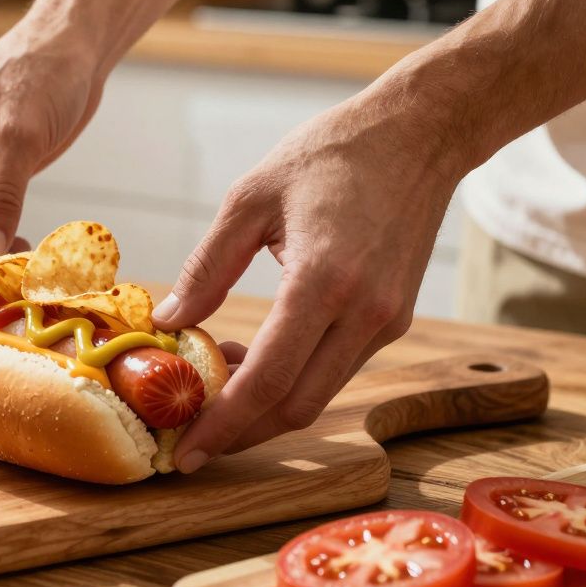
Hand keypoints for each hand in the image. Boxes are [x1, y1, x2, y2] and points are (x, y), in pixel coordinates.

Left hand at [154, 94, 468, 471]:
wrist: (418, 134)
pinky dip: (291, 379)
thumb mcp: (250, 199)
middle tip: (185, 430)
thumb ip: (206, 268)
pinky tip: (252, 356)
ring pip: (318, 395)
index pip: (268, 380)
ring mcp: (385, 320)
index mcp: (323, 281)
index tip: (182, 452)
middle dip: (239, 432)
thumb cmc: (330, 155)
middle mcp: (363, 312)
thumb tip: (167, 322)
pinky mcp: (393, 318)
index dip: (222, 424)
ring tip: (210, 384)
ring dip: (263, 405)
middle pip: (296, 407)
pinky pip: (335, 369)